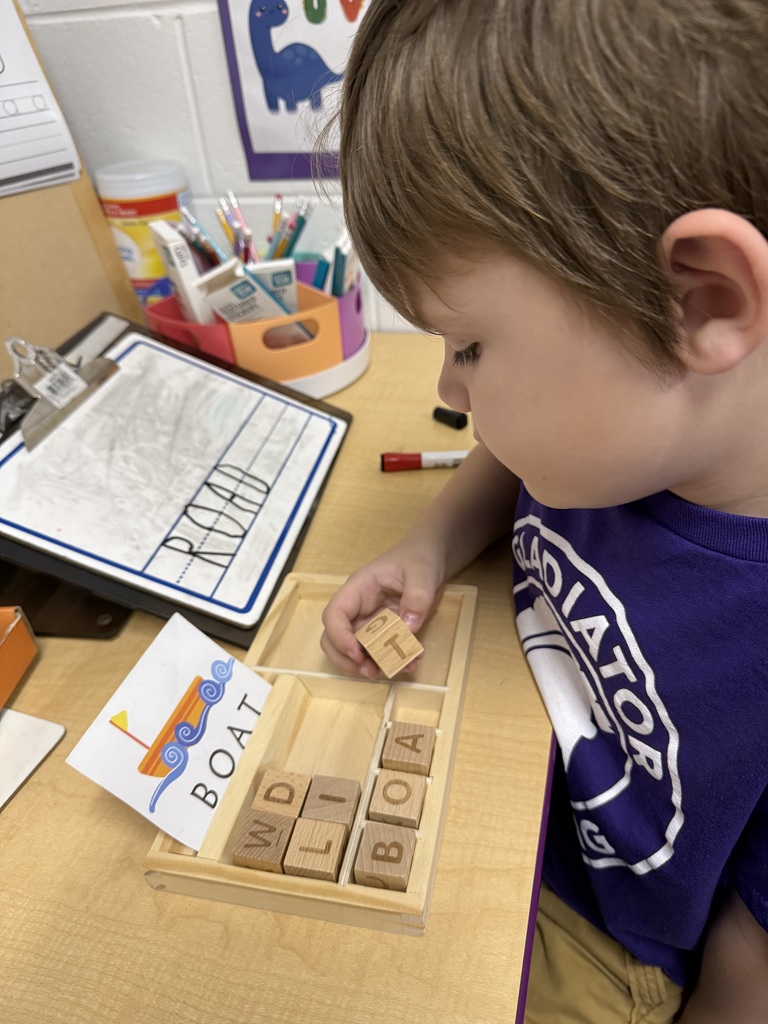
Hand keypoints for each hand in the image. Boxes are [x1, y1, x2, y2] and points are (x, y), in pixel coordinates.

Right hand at [320, 537, 446, 677]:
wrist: (432, 556)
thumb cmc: (419, 557)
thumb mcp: (422, 573)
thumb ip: (417, 597)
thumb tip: (409, 627)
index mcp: (359, 588)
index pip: (334, 615)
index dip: (339, 637)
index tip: (358, 654)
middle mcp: (358, 607)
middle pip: (334, 638)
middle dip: (347, 659)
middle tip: (370, 672)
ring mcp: (370, 620)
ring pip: (355, 649)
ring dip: (369, 665)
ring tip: (394, 670)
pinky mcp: (385, 631)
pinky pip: (380, 651)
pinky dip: (391, 661)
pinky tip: (411, 662)